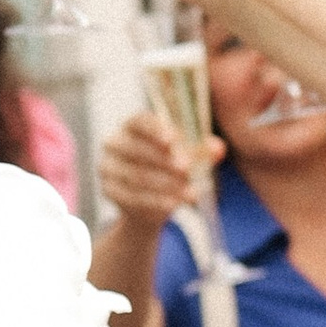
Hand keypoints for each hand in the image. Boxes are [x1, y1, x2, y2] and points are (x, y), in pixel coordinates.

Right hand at [101, 105, 215, 234]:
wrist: (150, 203)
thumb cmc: (170, 169)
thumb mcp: (187, 156)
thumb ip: (202, 150)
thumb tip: (219, 149)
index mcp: (131, 126)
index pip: (140, 121)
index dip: (156, 130)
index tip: (173, 140)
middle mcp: (114, 143)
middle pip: (138, 150)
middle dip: (165, 161)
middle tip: (187, 170)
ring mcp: (107, 167)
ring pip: (137, 176)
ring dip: (166, 185)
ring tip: (191, 193)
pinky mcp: (108, 190)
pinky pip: (132, 196)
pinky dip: (156, 201)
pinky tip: (174, 205)